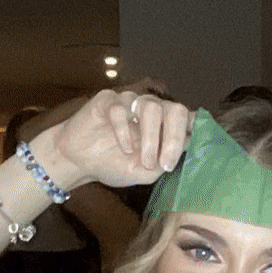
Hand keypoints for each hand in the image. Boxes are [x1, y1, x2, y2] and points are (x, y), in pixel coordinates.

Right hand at [31, 89, 194, 189]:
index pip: (189, 120)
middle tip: (164, 163)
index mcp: (165, 125)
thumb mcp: (147, 172)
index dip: (192, 135)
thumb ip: (166, 161)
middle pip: (175, 109)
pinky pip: (122, 109)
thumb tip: (188, 150)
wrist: (79, 161)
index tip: (186, 156)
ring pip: (151, 107)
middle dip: (173, 138)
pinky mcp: (109, 100)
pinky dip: (125, 130)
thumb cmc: (115, 164)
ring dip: (150, 137)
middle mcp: (152, 110)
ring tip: (141, 160)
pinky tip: (123, 147)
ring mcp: (131, 102)